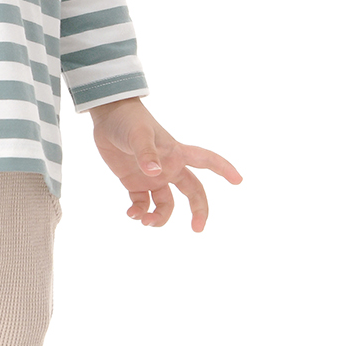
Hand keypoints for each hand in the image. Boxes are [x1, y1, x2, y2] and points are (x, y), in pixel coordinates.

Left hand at [88, 98, 241, 232]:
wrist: (107, 116)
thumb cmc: (128, 120)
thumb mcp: (139, 135)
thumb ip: (147, 153)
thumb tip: (154, 173)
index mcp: (177, 154)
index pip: (207, 161)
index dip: (224, 169)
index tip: (238, 180)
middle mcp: (169, 168)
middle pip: (192, 191)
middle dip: (198, 210)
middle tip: (197, 228)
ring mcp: (152, 177)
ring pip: (165, 204)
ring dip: (160, 217)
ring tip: (146, 221)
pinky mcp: (134, 182)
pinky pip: (142, 204)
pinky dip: (139, 213)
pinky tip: (132, 214)